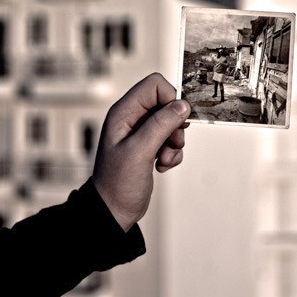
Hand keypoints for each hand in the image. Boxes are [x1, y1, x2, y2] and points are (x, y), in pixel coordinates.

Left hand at [92, 73, 190, 230]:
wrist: (114, 210)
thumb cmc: (117, 183)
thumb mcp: (139, 152)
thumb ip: (161, 125)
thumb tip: (182, 105)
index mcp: (124, 113)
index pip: (154, 85)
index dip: (170, 98)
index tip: (175, 121)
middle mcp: (132, 119)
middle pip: (167, 103)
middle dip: (175, 125)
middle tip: (170, 144)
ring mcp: (142, 133)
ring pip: (172, 123)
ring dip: (175, 143)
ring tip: (163, 159)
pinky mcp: (150, 146)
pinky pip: (172, 140)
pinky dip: (173, 153)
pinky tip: (161, 166)